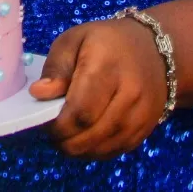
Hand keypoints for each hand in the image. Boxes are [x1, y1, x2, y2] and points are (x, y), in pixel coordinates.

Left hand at [29, 17, 167, 159]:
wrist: (153, 49)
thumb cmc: (106, 42)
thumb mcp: (74, 40)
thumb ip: (56, 67)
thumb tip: (39, 93)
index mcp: (107, 67)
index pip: (80, 111)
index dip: (58, 125)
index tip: (45, 122)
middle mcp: (130, 94)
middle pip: (90, 134)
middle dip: (65, 140)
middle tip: (53, 131)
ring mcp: (141, 115)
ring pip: (102, 148)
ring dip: (78, 148)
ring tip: (68, 133)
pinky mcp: (146, 129)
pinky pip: (114, 151)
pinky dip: (95, 150)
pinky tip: (86, 136)